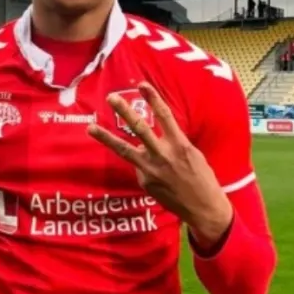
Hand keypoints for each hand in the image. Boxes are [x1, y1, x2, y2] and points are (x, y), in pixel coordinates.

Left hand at [87, 82, 232, 246]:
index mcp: (180, 145)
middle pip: (140, 129)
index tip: (142, 84)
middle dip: (124, 111)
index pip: (165, 116)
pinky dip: (142, 163)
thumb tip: (149, 138)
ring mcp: (151, 170)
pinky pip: (139, 166)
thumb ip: (172, 143)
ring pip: (125, 150)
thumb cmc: (201, 178)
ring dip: (106, 138)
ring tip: (90, 128)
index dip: (153, 98)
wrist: (203, 208)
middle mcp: (163, 155)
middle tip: (111, 97)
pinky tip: (156, 173)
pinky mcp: (144, 182)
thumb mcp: (192, 154)